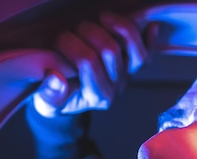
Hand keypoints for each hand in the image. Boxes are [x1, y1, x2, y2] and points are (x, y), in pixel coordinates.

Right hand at [33, 12, 156, 117]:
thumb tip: (55, 78)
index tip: (57, 41)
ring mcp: (126, 74)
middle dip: (89, 32)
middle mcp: (115, 86)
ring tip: (100, 18)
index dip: (71, 44)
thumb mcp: (46, 101)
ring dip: (117, 27)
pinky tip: (150, 26)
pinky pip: (147, 53)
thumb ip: (49, 94)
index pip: (87, 62)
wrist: (68, 100)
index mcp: (95, 96)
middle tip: (73, 29)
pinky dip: (149, 39)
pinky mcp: (133, 65)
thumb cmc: (56, 97)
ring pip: (132, 48)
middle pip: (110, 50)